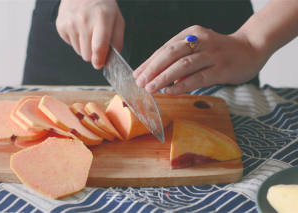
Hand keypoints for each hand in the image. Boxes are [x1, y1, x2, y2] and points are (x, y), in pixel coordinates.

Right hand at [56, 0, 124, 68]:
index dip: (99, 60)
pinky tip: (80, 28)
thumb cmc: (102, 6)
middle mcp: (84, 20)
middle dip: (93, 54)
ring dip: (85, 47)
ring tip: (88, 32)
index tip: (99, 64)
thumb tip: (109, 59)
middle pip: (87, 55)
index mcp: (102, 18)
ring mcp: (70, 23)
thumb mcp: (117, 19)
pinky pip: (70, 44)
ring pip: (79, 52)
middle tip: (97, 43)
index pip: (98, 47)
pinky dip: (76, 40)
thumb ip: (117, 41)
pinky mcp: (61, 25)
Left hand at [133, 25, 268, 94]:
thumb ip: (180, 60)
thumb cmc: (219, 51)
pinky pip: (198, 78)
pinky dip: (182, 85)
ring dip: (164, 77)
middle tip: (140, 82)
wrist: (251, 48)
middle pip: (171, 54)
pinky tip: (170, 92)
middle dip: (152, 69)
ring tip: (150, 89)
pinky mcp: (222, 68)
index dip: (149, 62)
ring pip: (183, 65)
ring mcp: (212, 54)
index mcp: (191, 33)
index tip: (137, 74)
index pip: (165, 48)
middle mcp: (201, 40)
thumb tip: (158, 77)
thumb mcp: (198, 49)